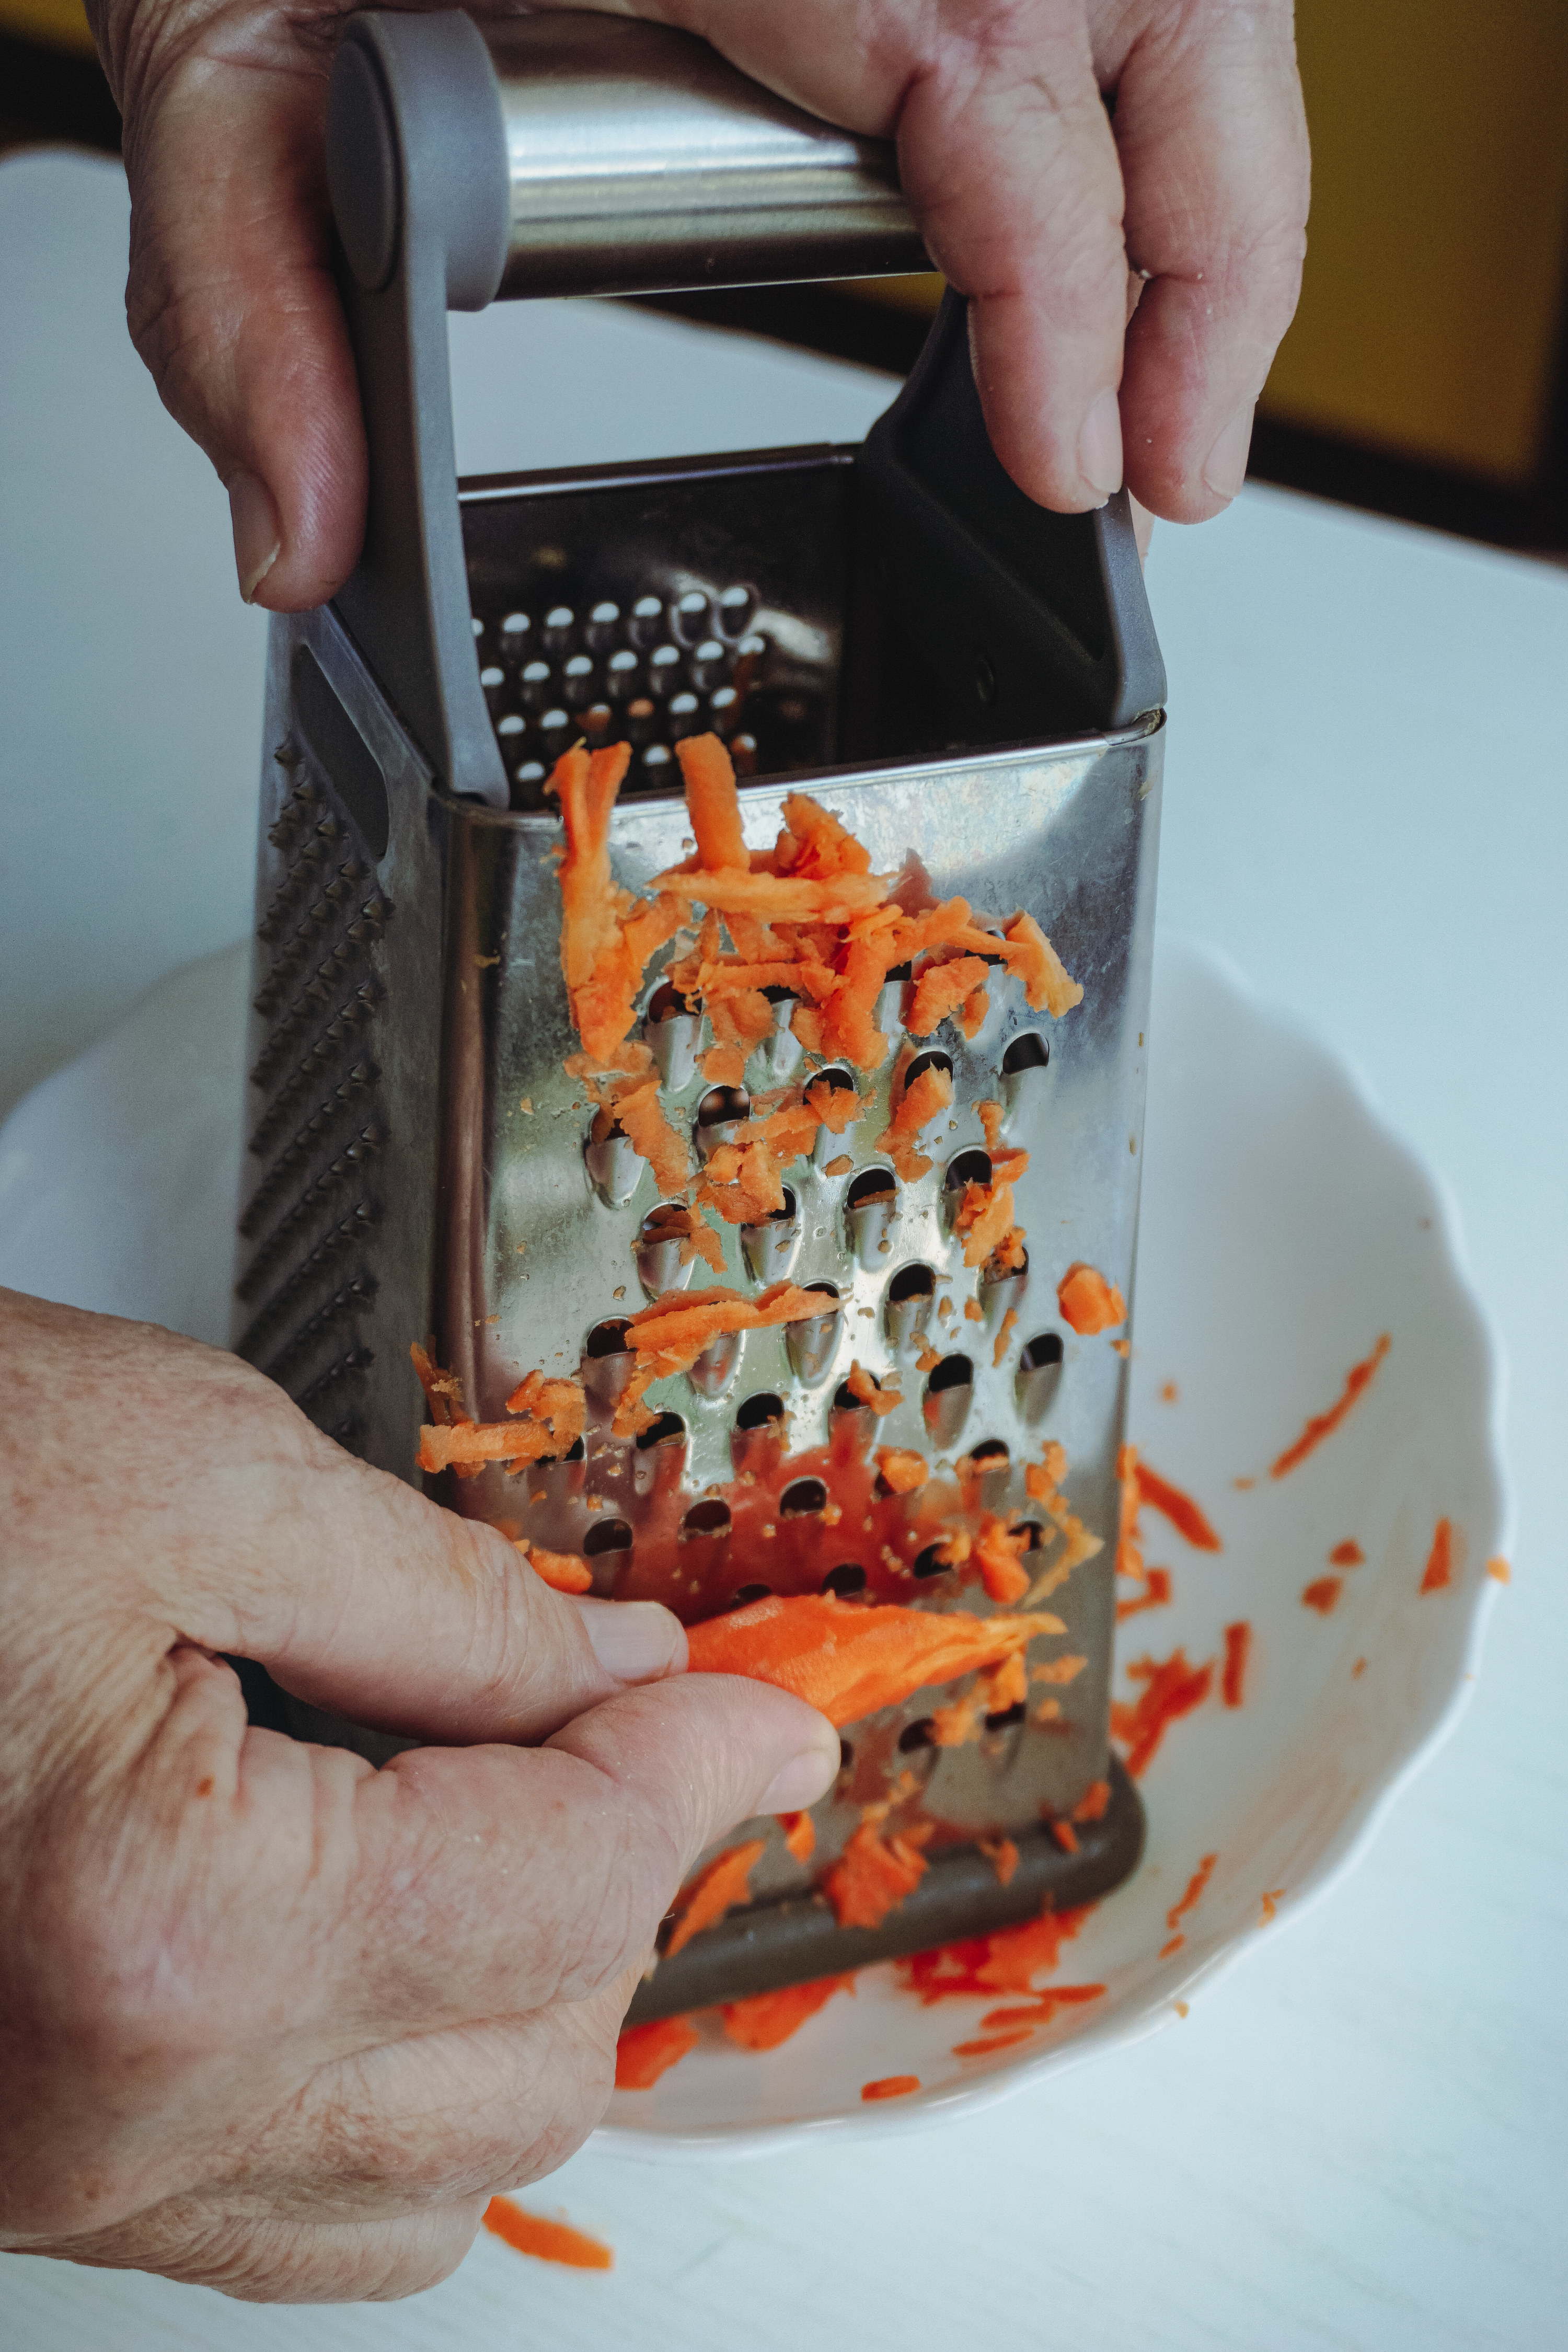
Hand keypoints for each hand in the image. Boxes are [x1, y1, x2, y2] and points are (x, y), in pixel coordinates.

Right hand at [0, 1290, 836, 2298]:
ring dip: (531, 1997)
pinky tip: (402, 1929)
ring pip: (431, 2177)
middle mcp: (102, 2110)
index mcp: (165, 1933)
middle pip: (531, 2061)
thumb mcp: (186, 1472)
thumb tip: (615, 1673)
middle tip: (636, 1721)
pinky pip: (287, 2209)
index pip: (571, 1887)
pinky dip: (400, 2084)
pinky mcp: (10, 2154)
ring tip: (528, 1816)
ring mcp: (46, 2165)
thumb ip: (445, 1600)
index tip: (768, 1713)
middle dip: (628, 1876)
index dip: (706, 1768)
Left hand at [87, 0, 1307, 607]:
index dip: (1058, 273)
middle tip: (1170, 479)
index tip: (1068, 456)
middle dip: (1198, 267)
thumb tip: (306, 536)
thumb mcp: (211, 55)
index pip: (979, 64)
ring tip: (1179, 410)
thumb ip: (242, 290)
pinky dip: (1164, 123)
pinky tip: (1133, 255)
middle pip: (1153, 12)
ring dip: (1211, 203)